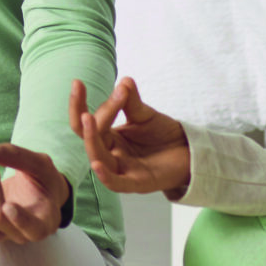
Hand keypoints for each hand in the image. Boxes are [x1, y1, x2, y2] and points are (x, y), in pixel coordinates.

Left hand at [0, 142, 69, 252]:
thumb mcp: (38, 163)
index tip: (8, 205)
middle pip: (0, 220)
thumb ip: (16, 155)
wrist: (42, 195)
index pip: (31, 228)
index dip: (19, 220)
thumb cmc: (43, 178)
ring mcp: (0, 236)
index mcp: (43, 221)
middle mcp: (21, 234)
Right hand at [73, 76, 191, 196]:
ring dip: (91, 140)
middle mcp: (111, 154)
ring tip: (88, 119)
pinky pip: (116, 183)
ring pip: (98, 159)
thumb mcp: (145, 115)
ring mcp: (123, 170)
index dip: (79, 104)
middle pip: (89, 140)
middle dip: (85, 123)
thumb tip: (124, 81)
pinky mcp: (137, 183)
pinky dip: (105, 176)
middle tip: (84, 105)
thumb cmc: (162, 135)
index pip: (88, 122)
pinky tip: (97, 165)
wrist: (188, 152)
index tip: (77, 83)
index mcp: (109, 138)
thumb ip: (132, 102)